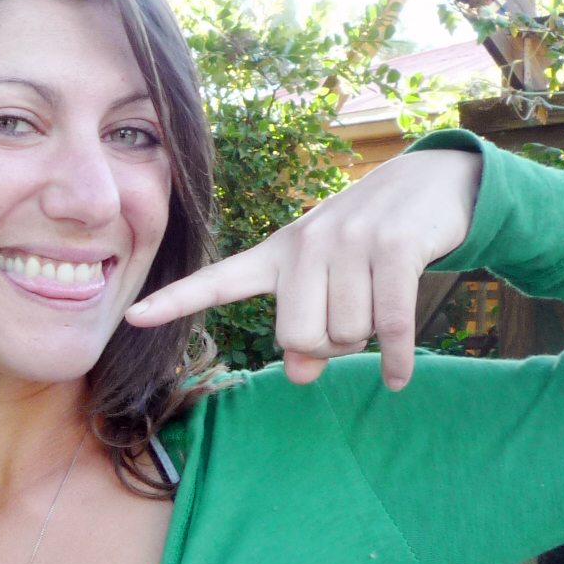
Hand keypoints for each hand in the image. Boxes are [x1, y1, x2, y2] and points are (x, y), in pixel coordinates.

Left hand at [126, 149, 480, 389]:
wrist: (430, 184)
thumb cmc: (367, 245)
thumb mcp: (326, 281)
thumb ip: (304, 329)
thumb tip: (296, 375)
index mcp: (278, 254)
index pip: (217, 281)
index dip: (175, 300)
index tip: (132, 317)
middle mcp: (305, 244)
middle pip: (298, 337)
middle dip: (329, 348)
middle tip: (351, 320)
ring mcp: (349, 243)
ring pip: (347, 335)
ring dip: (368, 338)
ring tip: (379, 299)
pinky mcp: (393, 249)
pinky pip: (389, 327)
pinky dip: (394, 359)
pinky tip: (397, 378)